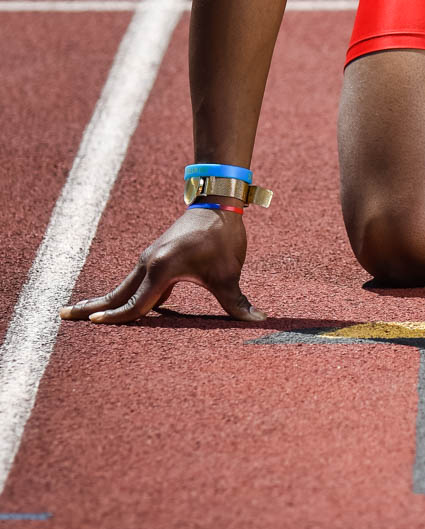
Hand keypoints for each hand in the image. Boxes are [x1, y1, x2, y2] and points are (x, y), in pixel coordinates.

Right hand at [60, 208, 265, 324]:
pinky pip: (133, 282)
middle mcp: (149, 263)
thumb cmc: (223, 238)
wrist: (218, 203)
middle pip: (117, 293)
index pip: (137, 303)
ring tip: (77, 312)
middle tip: (62, 316)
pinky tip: (113, 305)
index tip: (95, 325)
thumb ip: (237, 302)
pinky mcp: (155, 258)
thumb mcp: (229, 273)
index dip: (118, 318)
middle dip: (92, 307)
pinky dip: (119, 294)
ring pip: (122, 286)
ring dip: (101, 300)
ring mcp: (149, 259)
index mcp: (163, 269)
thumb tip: (259, 321)